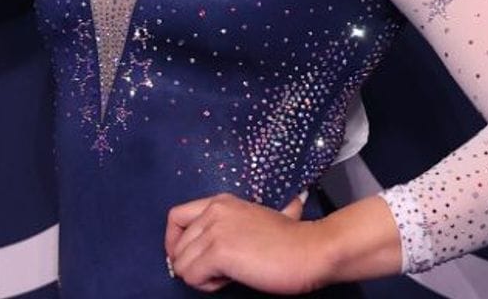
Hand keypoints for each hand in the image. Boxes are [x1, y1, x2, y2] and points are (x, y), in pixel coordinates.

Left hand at [164, 189, 327, 293]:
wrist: (311, 250)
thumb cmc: (292, 242)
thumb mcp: (258, 221)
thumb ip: (239, 223)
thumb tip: (225, 245)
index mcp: (221, 201)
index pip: (175, 217)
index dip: (176, 243)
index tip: (191, 259)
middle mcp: (214, 210)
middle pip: (175, 245)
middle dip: (194, 264)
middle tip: (222, 270)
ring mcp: (215, 230)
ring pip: (180, 264)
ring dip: (201, 276)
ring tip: (229, 275)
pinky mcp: (219, 251)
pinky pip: (190, 276)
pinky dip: (207, 285)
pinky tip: (230, 279)